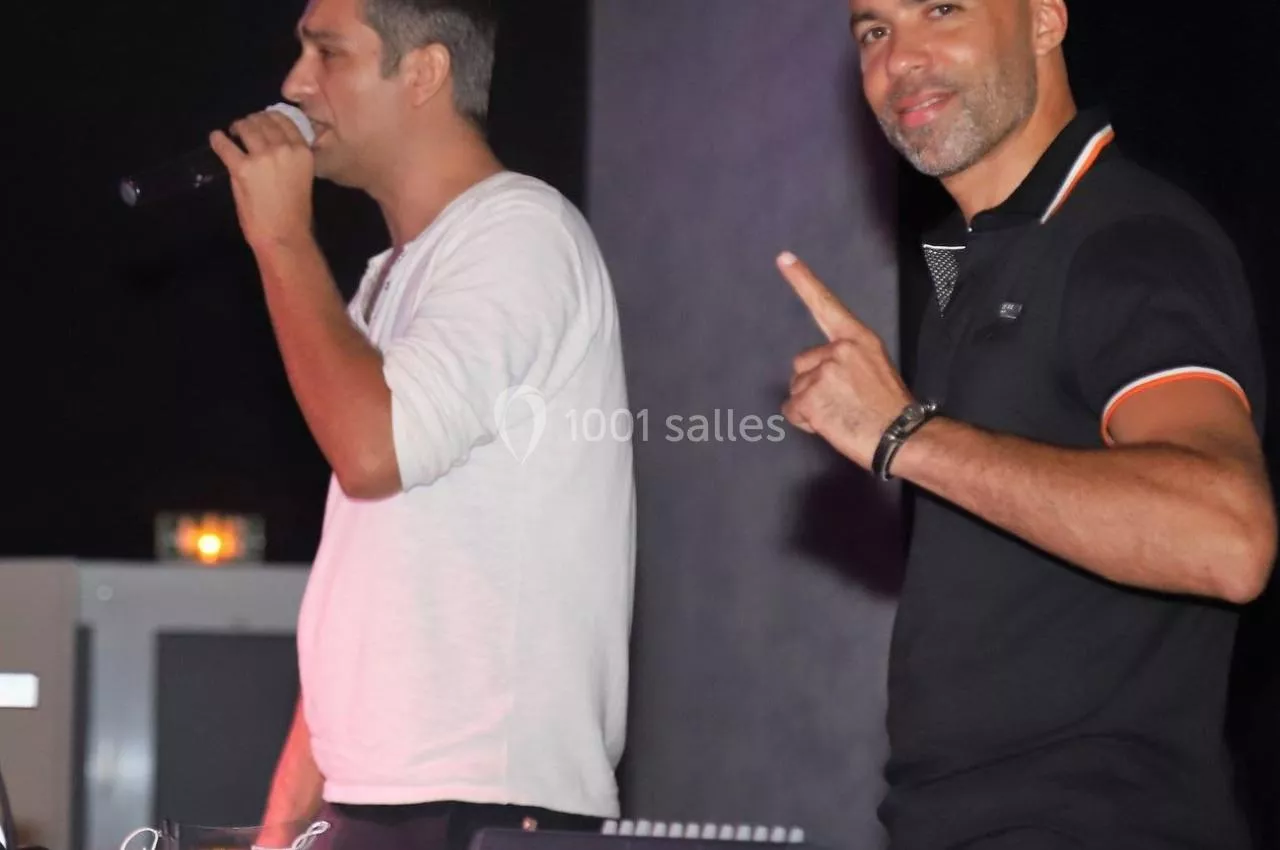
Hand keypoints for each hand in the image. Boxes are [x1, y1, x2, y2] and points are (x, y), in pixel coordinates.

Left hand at [210, 110, 315, 252]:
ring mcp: (262, 157)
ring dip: (237, 127)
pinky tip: (216, 138)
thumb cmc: (295, 211)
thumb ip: (290, 156)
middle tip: (245, 128)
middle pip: (264, 121)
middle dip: (253, 121)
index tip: (262, 121)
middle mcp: (284, 149)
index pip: (285, 120)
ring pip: (246, 127)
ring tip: (233, 133)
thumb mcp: (302, 175)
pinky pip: (225, 145)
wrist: (284, 234)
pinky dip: (218, 139)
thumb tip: (270, 141)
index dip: (270, 117)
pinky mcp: (242, 168)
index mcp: (302, 151)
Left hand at [779, 251, 914, 468]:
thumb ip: (847, 362)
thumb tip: (827, 375)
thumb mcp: (874, 369)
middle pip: (802, 364)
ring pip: (797, 388)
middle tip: (841, 402)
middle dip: (813, 383)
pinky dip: (805, 421)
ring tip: (839, 414)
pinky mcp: (810, 396)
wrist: (901, 435)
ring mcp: (823, 372)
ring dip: (810, 404)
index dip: (802, 281)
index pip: (825, 305)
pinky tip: (829, 424)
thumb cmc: (890, 408)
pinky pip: (792, 409)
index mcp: (858, 338)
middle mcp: (838, 350)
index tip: (782, 258)